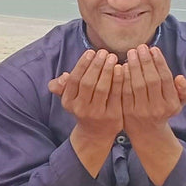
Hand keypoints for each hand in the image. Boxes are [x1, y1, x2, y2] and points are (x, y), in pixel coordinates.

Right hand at [48, 50, 122, 176]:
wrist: (96, 133)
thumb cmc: (84, 107)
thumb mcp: (70, 98)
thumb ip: (64, 85)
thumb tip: (64, 76)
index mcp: (68, 102)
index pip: (74, 80)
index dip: (82, 64)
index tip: (90, 52)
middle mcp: (81, 108)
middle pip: (88, 83)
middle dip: (96, 65)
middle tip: (104, 52)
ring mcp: (97, 113)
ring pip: (102, 88)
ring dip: (107, 71)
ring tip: (113, 57)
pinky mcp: (113, 116)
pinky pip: (116, 95)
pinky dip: (119, 81)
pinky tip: (122, 69)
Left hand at [121, 45, 185, 131]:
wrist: (147, 131)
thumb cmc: (164, 109)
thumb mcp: (179, 102)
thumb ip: (185, 90)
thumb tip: (180, 78)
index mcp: (172, 104)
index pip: (166, 79)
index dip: (159, 62)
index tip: (153, 49)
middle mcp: (158, 108)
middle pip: (151, 80)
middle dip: (146, 61)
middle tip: (140, 47)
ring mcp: (141, 111)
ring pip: (137, 85)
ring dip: (134, 66)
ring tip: (131, 52)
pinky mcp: (127, 112)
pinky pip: (124, 91)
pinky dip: (123, 77)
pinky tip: (122, 65)